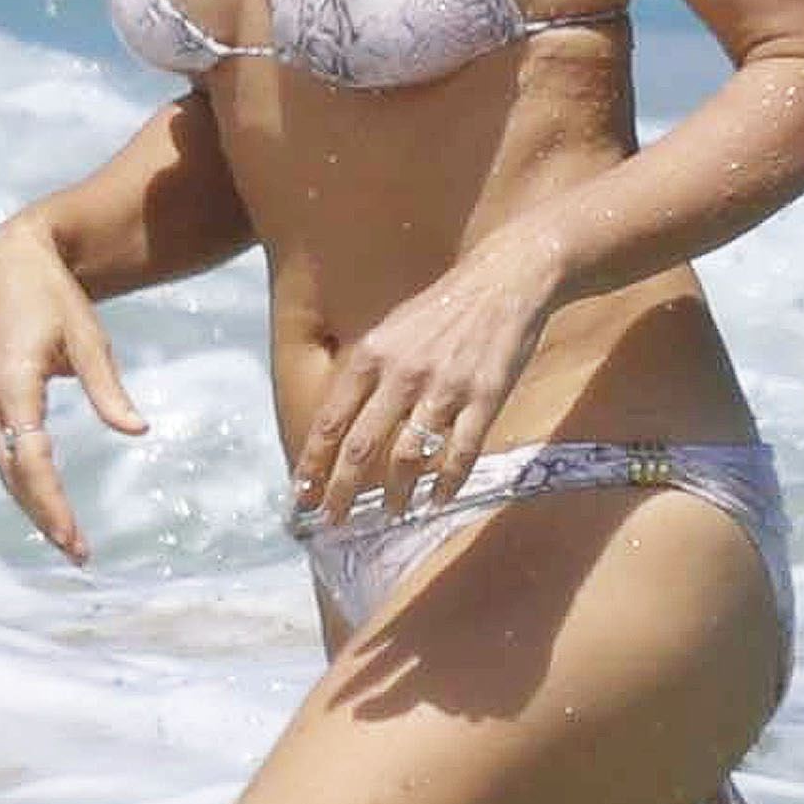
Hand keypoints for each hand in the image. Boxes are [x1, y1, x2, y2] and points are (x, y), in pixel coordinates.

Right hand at [0, 212, 147, 562]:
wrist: (7, 265)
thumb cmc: (53, 298)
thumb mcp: (87, 337)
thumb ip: (109, 387)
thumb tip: (138, 431)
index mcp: (13, 387)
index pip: (31, 462)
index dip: (52, 504)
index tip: (75, 538)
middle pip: (14, 476)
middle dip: (45, 517)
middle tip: (80, 555)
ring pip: (6, 469)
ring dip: (34, 506)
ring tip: (69, 541)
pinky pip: (6, 453)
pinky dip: (26, 483)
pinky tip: (49, 505)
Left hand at [290, 222, 567, 523]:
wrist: (503, 282)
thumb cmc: (443, 310)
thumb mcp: (390, 331)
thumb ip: (366, 374)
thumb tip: (339, 423)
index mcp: (372, 356)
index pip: (330, 421)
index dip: (312, 464)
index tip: (299, 496)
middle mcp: (402, 374)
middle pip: (361, 447)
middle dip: (341, 492)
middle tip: (332, 522)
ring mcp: (445, 388)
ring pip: (408, 456)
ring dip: (395, 494)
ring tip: (390, 515)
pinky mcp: (484, 397)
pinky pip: (460, 452)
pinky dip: (447, 484)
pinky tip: (437, 501)